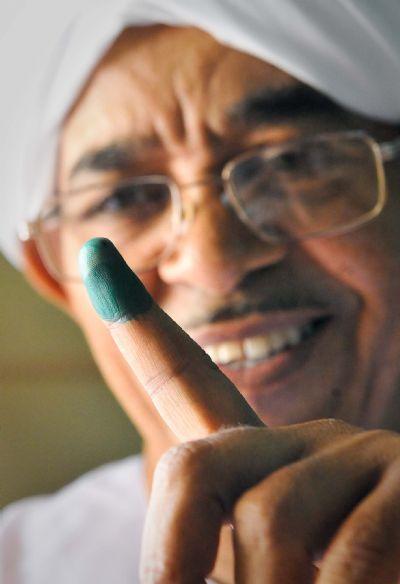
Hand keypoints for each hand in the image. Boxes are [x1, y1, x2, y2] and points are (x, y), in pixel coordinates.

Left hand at [81, 240, 399, 583]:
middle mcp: (303, 438)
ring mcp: (359, 451)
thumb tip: (165, 572)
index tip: (96, 257)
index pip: (185, 378)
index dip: (140, 326)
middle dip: (177, 554)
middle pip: (192, 466)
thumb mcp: (252, 576)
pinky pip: (348, 557)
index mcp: (258, 462)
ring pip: (268, 520)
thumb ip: (195, 548)